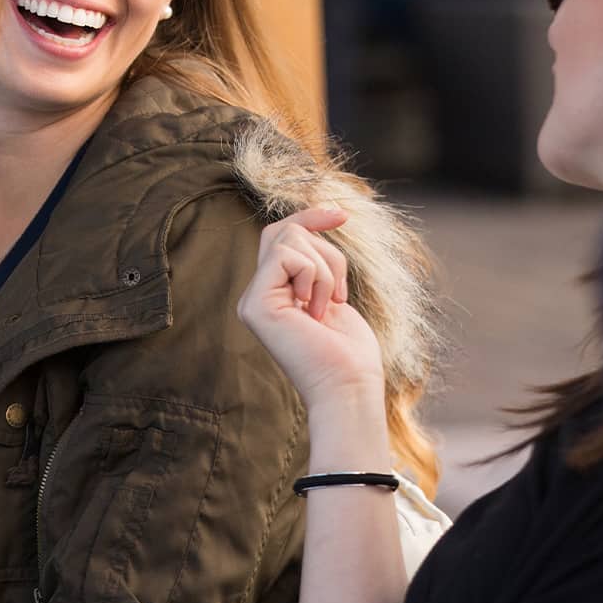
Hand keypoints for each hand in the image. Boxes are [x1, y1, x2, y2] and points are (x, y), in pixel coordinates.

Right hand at [237, 208, 385, 418]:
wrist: (349, 387)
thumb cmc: (350, 352)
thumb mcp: (333, 294)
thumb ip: (314, 263)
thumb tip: (310, 223)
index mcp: (274, 294)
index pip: (281, 237)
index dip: (309, 217)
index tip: (342, 215)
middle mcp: (257, 296)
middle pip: (284, 232)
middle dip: (326, 250)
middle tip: (341, 295)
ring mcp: (252, 301)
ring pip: (289, 239)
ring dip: (327, 269)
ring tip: (330, 308)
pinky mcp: (255, 305)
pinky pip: (287, 256)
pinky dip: (316, 277)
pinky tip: (318, 312)